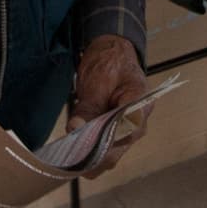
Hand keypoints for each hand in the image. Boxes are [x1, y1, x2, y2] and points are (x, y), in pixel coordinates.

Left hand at [68, 34, 149, 177]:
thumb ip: (87, 107)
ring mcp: (128, 131)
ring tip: (67, 149)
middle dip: (91, 156)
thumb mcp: (97, 82)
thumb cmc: (110, 62)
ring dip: (89, 155)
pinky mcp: (117, 133)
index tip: (78, 147)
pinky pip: (104, 149)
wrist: (113, 52)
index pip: (123, 135)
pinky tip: (74, 145)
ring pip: (109, 155)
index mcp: (141, 106)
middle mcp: (138, 124)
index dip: (101, 146)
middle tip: (66, 153)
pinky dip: (88, 150)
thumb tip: (75, 129)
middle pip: (116, 152)